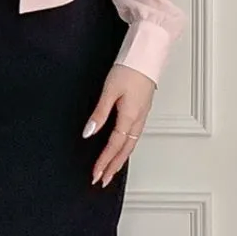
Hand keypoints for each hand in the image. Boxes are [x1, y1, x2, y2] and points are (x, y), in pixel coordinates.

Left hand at [83, 65, 153, 186]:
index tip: (95, 174)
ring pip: (131, 144)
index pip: (114, 146)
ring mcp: (142, 115)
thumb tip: (89, 132)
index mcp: (130, 117)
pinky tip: (121, 149)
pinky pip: (134, 135)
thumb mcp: (109, 91)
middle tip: (103, 181)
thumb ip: (99, 113)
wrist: (147, 54)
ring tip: (111, 170)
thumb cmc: (130, 68)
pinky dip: (126, 147)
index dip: (104, 162)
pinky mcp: (142, 110)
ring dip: (120, 159)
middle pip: (125, 150)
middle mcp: (138, 120)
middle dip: (113, 167)